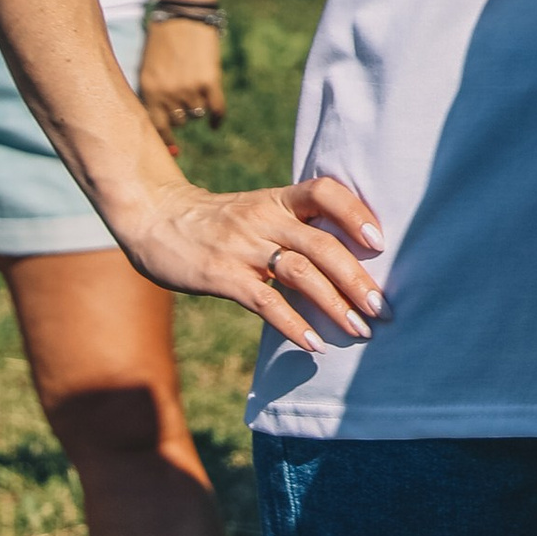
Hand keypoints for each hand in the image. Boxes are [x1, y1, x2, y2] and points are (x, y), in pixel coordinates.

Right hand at [118, 168, 385, 354]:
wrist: (154, 219)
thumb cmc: (216, 222)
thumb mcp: (257, 211)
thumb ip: (293, 226)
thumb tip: (345, 258)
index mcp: (278, 199)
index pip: (326, 191)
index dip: (356, 213)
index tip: (380, 242)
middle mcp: (264, 219)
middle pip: (323, 243)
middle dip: (357, 278)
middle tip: (382, 307)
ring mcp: (242, 247)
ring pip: (301, 272)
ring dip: (335, 303)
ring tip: (359, 329)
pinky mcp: (221, 275)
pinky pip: (265, 301)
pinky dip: (294, 324)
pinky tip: (315, 344)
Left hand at [138, 16, 226, 139]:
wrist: (183, 16)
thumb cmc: (162, 42)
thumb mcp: (148, 70)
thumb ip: (154, 96)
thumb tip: (165, 126)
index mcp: (149, 91)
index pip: (157, 127)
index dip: (166, 141)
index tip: (174, 150)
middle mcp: (168, 94)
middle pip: (179, 122)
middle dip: (181, 115)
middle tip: (183, 103)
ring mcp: (189, 88)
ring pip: (196, 114)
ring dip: (197, 108)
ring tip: (195, 92)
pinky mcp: (209, 81)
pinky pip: (216, 109)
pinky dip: (217, 118)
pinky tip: (216, 124)